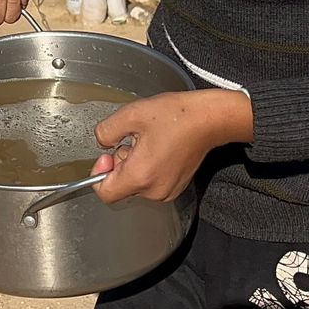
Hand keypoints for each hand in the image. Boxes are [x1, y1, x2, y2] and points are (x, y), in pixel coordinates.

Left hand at [89, 90, 254, 204]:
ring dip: (134, 164)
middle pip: (120, 186)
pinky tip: (159, 148)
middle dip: (120, 162)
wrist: (209, 119)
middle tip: (134, 139)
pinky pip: (150, 182)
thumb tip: (102, 144)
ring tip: (149, 142)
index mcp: (141, 176)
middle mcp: (155, 190)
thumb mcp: (131, 115)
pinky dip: (148, 167)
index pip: (105, 193)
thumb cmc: (177, 116)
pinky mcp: (175, 186)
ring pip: (135, 183)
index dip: (99, 173)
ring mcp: (167, 190)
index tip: (107, 154)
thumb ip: (106, 132)